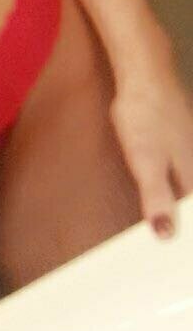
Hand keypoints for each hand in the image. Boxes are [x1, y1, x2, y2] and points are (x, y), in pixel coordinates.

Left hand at [108, 53, 192, 237]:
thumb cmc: (146, 114)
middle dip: (185, 221)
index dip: (186, 235)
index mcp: (192, 174)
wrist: (144, 72)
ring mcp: (188, 147)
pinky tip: (168, 186)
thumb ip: (156, 198)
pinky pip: (181, 169)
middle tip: (174, 242)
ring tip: (172, 224)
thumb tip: (166, 234)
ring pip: (188, 184)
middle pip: (191, 201)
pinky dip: (176, 185)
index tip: (181, 258)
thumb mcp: (146, 162)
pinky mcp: (177, 136)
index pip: (192, 216)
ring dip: (181, 205)